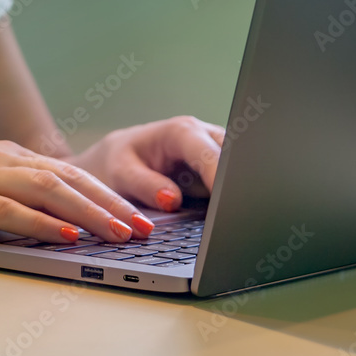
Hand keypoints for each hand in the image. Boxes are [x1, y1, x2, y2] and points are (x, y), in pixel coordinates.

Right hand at [0, 140, 155, 243]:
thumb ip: (10, 187)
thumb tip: (49, 214)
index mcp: (8, 153)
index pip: (69, 171)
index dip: (106, 192)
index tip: (136, 212)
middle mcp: (2, 158)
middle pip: (69, 178)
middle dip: (111, 203)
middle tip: (143, 226)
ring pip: (49, 191)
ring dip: (89, 213)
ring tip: (118, 232)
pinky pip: (10, 209)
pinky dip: (42, 223)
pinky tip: (66, 236)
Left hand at [68, 116, 224, 212]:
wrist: (117, 161)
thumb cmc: (117, 163)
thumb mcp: (121, 174)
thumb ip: (144, 185)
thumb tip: (172, 199)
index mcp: (181, 131)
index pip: (210, 154)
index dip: (221, 178)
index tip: (227, 204)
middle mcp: (204, 137)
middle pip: (235, 160)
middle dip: (237, 187)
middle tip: (233, 219)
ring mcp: (215, 154)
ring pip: (239, 172)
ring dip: (237, 195)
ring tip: (231, 223)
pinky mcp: (218, 172)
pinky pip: (233, 185)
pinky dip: (232, 201)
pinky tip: (227, 220)